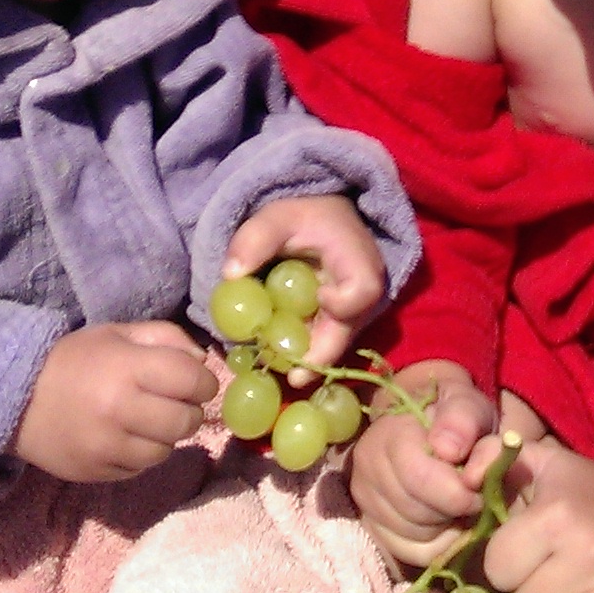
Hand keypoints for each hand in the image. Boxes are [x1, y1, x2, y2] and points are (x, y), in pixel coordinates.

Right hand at [10, 321, 215, 483]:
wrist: (16, 399)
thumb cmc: (73, 360)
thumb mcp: (118, 334)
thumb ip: (166, 339)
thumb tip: (203, 364)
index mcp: (127, 368)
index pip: (193, 381)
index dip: (203, 382)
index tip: (195, 381)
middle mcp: (120, 410)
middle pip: (186, 421)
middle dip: (188, 410)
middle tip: (173, 402)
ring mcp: (107, 447)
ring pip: (166, 450)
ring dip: (165, 435)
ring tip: (145, 420)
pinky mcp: (98, 473)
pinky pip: (141, 468)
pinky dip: (141, 454)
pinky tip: (124, 437)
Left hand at [223, 193, 385, 379]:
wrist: (320, 215)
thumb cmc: (304, 213)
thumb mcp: (278, 216)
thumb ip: (255, 239)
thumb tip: (230, 275)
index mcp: (357, 260)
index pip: (362, 291)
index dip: (343, 304)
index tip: (319, 297)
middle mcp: (363, 289)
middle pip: (350, 330)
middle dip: (321, 357)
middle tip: (294, 379)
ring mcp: (352, 307)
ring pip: (335, 341)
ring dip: (308, 357)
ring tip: (280, 373)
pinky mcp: (337, 317)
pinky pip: (323, 339)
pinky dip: (303, 348)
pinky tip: (278, 358)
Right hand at [346, 361, 496, 565]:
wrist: (433, 426)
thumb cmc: (455, 418)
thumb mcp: (468, 406)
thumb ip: (464, 420)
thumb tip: (449, 450)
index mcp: (388, 433)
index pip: (419, 479)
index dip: (459, 492)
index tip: (480, 487)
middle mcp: (366, 468)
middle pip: (417, 512)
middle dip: (454, 510)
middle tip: (473, 496)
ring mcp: (364, 499)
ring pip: (415, 536)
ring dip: (446, 526)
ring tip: (457, 504)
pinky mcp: (371, 525)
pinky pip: (411, 552)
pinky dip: (437, 544)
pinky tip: (446, 521)